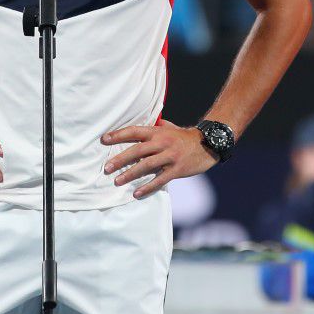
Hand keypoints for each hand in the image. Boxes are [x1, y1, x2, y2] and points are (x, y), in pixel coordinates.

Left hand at [101, 120, 217, 198]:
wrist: (209, 144)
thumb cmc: (185, 137)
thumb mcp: (171, 128)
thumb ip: (157, 126)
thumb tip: (146, 121)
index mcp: (158, 132)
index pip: (134, 131)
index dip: (118, 135)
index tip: (104, 139)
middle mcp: (162, 143)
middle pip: (137, 150)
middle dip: (120, 159)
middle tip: (107, 168)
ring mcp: (170, 156)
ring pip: (146, 165)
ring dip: (130, 174)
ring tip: (117, 181)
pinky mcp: (177, 169)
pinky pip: (160, 179)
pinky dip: (148, 186)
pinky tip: (137, 193)